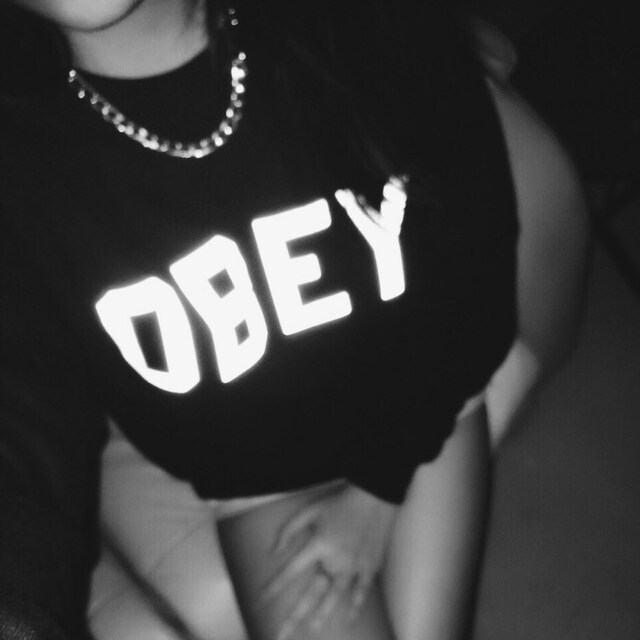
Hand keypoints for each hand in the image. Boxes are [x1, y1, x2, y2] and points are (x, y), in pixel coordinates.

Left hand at [260, 485, 396, 639]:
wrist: (373, 498)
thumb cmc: (339, 504)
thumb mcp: (310, 511)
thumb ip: (289, 530)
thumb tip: (274, 551)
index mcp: (318, 545)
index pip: (291, 572)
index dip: (274, 588)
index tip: (260, 602)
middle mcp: (335, 559)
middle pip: (312, 593)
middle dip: (295, 615)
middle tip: (281, 635)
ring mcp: (354, 565)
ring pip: (336, 596)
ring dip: (322, 614)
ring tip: (312, 629)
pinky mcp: (369, 567)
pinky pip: (361, 592)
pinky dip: (355, 608)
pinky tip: (348, 621)